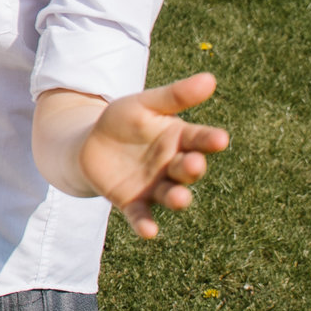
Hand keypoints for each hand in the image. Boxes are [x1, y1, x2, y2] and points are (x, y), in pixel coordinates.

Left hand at [76, 73, 228, 238]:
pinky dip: (146, 224)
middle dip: (192, 168)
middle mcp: (172, 166)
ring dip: (177, 198)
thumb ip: (174, 96)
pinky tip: (149, 232)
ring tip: (181, 198)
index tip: (221, 138)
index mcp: (179, 139)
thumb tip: (210, 78)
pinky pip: (141, 216)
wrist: (89, 144)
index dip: (210, 139)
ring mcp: (154, 186)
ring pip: (171, 195)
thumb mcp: (144, 104)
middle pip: (187, 169)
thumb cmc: (123, 122)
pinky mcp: (133, 203)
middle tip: (194, 164)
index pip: (199, 139)